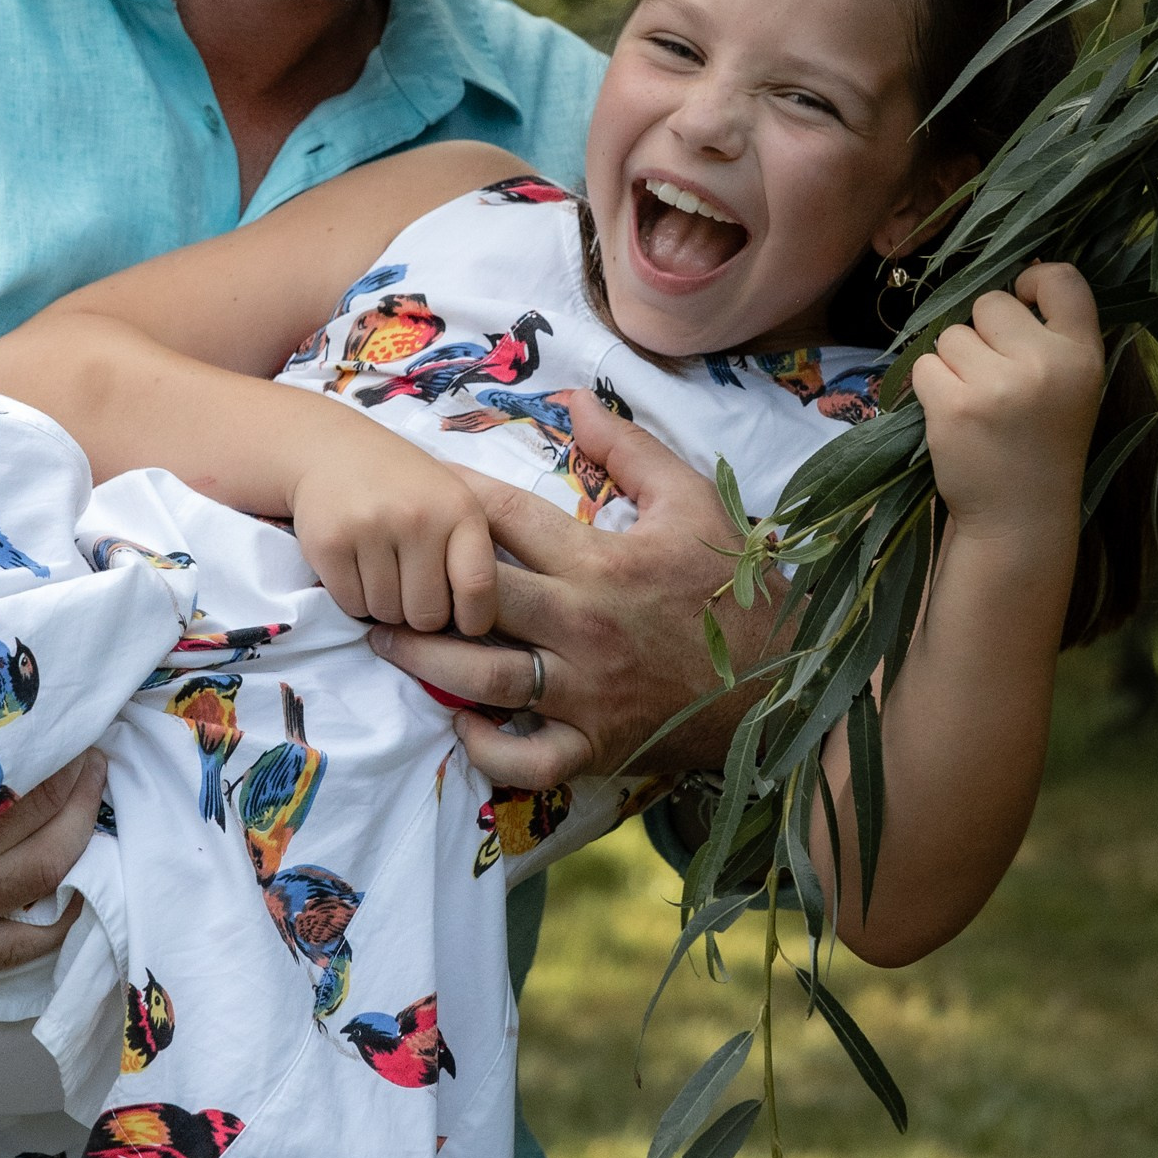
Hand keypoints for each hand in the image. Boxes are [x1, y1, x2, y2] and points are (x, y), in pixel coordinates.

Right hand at [0, 749, 107, 978]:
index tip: (67, 729)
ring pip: (35, 879)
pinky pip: (11, 950)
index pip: (2, 780)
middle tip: (93, 759)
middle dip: (74, 790)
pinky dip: (52, 925)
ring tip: (92, 808)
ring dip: (77, 839)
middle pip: (32, 826)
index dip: (46, 754)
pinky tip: (76, 896)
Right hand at [290, 410, 500, 636]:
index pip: (478, 586)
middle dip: (420, 614)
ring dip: (384, 605)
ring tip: (381, 570)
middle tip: (410, 588)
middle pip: (427, 614)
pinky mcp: (328, 543)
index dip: (475, 619)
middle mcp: (417, 518)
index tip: (465, 622)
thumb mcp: (453, 502)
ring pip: (386, 613)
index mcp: (459, 509)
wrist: (333, 450)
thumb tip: (473, 626)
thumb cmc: (404, 485)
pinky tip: (356, 568)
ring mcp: (370, 529)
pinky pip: (350, 604)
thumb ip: (469, 554)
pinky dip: (354, 599)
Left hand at [369, 390, 782, 785]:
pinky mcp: (595, 745)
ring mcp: (586, 692)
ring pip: (483, 680)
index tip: (414, 485)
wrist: (782, 681)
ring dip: (426, 663)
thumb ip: (629, 448)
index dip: (453, 498)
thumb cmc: (733, 587)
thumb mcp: (693, 501)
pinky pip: (526, 759)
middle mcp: (583, 628)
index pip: (504, 522)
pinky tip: (460, 724)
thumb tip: (575, 398)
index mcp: (601, 563)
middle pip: (475, 603)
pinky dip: (486, 750)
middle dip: (417, 587)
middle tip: (376, 576)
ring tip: (387, 642)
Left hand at [909, 263, 1104, 549]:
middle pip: (989, 302)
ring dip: (954, 362)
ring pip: (951, 334)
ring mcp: (997, 385)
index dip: (1032, 280)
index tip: (1022, 302)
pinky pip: (924, 365)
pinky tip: (956, 416)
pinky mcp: (953, 406)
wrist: (1022, 518)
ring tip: (978, 403)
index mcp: (1083, 355)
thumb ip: (1051, 335)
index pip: (1063, 279)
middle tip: (995, 377)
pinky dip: (931, 387)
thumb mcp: (1072, 385)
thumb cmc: (1042, 444)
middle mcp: (1044, 364)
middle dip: (982, 332)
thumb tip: (1018, 273)